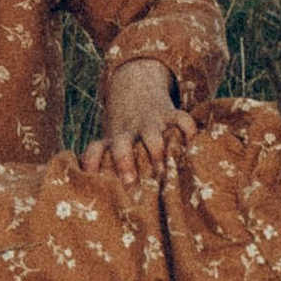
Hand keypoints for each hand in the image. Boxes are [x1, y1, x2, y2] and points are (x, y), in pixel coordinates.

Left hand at [79, 64, 197, 182]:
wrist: (136, 84)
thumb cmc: (124, 130)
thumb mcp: (110, 142)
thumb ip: (102, 165)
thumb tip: (88, 196)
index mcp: (112, 141)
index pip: (94, 150)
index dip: (90, 163)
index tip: (91, 179)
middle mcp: (128, 132)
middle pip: (121, 145)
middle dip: (124, 161)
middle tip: (129, 181)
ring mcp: (150, 122)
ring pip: (151, 135)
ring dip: (156, 152)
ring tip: (162, 171)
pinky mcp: (170, 113)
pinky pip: (181, 118)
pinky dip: (187, 130)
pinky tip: (192, 146)